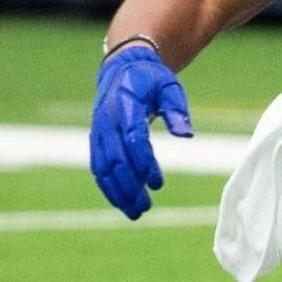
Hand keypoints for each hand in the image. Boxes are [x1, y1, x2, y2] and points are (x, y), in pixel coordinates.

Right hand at [89, 46, 192, 218]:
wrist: (122, 69)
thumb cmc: (150, 80)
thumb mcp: (169, 87)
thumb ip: (177, 110)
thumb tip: (186, 135)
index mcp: (125, 105)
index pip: (133, 139)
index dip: (144, 163)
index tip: (158, 183)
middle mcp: (107, 120)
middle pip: (115, 159)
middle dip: (129, 186)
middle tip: (146, 207)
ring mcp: (98, 131)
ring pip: (103, 168)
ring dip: (117, 192)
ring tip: (135, 212)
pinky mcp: (96, 140)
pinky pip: (98, 167)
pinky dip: (108, 186)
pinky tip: (122, 202)